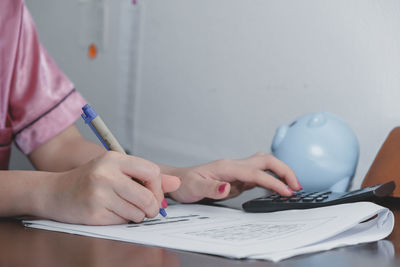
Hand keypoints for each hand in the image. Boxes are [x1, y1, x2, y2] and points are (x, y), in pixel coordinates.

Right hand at [39, 151, 180, 224]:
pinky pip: (122, 222)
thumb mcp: (116, 169)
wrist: (54, 192)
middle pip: (147, 197)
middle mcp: (106, 174)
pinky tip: (111, 212)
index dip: (158, 187)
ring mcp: (99, 194)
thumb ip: (146, 176)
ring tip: (125, 208)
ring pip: (137, 213)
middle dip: (152, 207)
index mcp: (114, 159)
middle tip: (148, 209)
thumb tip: (176, 183)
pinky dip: (122, 220)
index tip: (154, 194)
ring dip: (137, 215)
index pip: (152, 172)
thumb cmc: (89, 179)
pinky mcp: (93, 213)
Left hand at [167, 152, 300, 202]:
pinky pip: (258, 176)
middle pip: (266, 161)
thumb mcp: (194, 188)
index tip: (287, 192)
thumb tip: (228, 188)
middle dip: (284, 171)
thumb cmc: (185, 183)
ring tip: (292, 187)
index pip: (256, 173)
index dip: (274, 182)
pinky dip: (271, 180)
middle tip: (297, 186)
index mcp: (227, 167)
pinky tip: (276, 188)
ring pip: (264, 166)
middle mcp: (234, 166)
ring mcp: (237, 171)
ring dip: (280, 173)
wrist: (178, 181)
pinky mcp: (237, 178)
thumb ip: (212, 188)